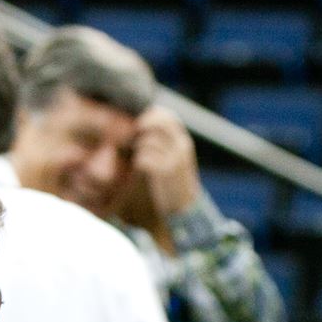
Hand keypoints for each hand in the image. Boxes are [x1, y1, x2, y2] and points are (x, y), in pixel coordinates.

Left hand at [131, 105, 200, 219]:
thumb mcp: (177, 157)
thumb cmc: (175, 180)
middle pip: (157, 124)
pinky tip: (143, 169)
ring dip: (139, 148)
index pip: (169, 116)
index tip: (142, 122)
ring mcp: (173, 158)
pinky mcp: (164, 172)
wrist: (186, 207)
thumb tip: (145, 123)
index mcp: (184, 141)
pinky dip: (139, 162)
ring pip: (147, 142)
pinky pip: (143, 158)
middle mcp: (181, 147)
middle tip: (135, 134)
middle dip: (143, 126)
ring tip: (141, 157)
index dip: (153, 115)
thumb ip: (166, 141)